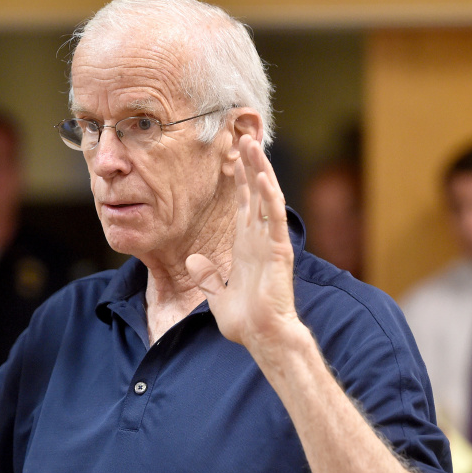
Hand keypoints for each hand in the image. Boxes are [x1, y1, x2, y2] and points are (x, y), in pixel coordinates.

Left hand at [186, 134, 302, 363]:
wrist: (261, 336)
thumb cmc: (244, 320)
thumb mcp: (216, 293)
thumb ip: (206, 276)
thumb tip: (192, 261)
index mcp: (246, 245)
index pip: (244, 203)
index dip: (240, 179)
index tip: (233, 155)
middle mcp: (260, 239)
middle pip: (255, 193)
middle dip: (250, 165)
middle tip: (243, 136)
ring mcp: (270, 242)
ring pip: (267, 198)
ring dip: (260, 171)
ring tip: (252, 144)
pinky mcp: (278, 251)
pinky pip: (274, 219)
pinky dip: (269, 197)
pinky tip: (264, 177)